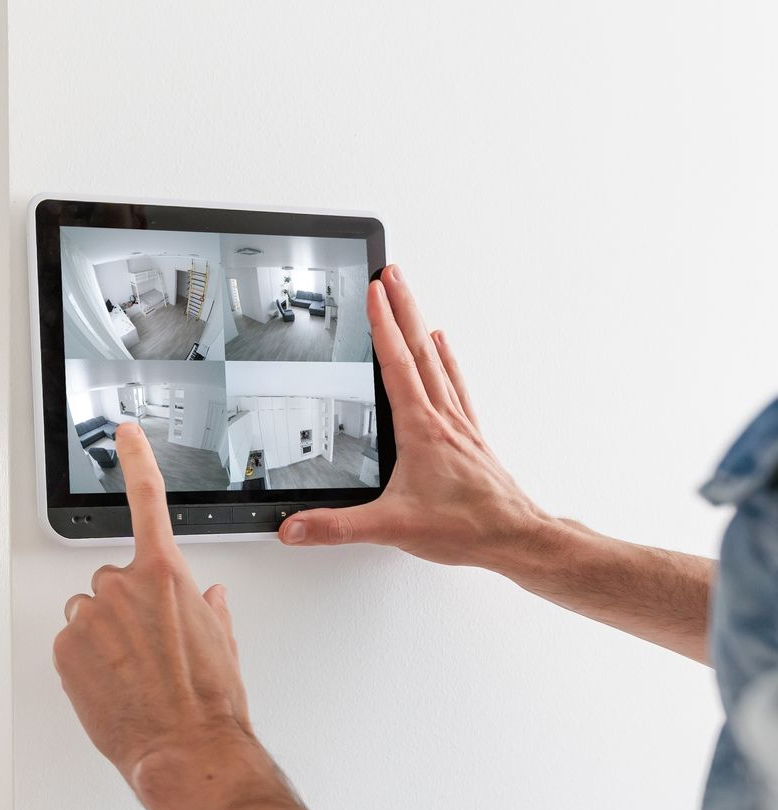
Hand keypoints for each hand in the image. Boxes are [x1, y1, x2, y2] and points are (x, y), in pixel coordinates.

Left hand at [53, 423, 263, 804]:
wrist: (186, 747)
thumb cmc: (210, 701)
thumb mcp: (224, 644)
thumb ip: (210, 611)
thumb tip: (209, 601)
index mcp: (166, 575)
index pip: (148, 500)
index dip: (136, 460)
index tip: (125, 434)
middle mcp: (124, 587)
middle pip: (114, 581)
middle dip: (127, 607)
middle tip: (151, 647)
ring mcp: (91, 618)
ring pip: (90, 614)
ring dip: (105, 634)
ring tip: (133, 673)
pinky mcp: (66, 650)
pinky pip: (73, 644)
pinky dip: (87, 662)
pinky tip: (114, 685)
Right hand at [279, 265, 552, 568]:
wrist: (513, 536)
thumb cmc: (465, 527)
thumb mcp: (390, 527)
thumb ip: (337, 528)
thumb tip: (295, 526)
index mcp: (421, 429)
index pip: (396, 364)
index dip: (383, 325)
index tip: (374, 291)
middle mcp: (443, 419)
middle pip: (418, 349)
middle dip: (402, 307)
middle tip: (393, 273)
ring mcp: (459, 425)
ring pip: (437, 362)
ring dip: (422, 325)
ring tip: (411, 297)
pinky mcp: (470, 438)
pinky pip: (455, 385)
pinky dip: (447, 360)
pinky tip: (445, 347)